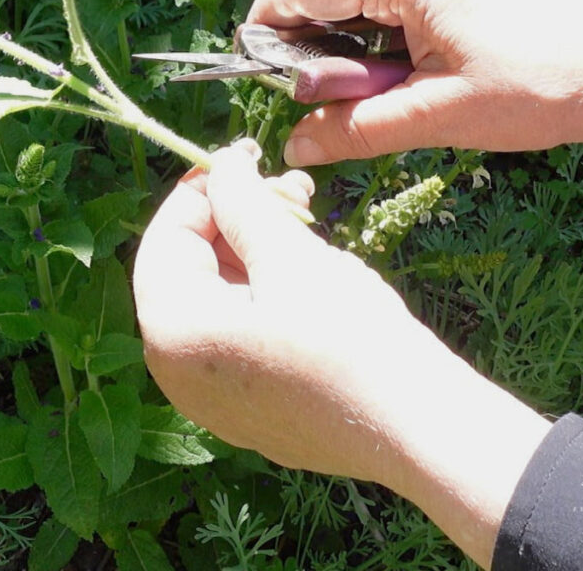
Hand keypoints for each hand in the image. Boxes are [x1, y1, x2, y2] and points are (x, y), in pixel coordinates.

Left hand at [133, 141, 550, 567]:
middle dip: (238, 217)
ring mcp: (212, 398)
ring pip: (220, 297)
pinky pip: (241, 332)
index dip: (207, 187)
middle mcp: (176, 371)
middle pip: (191, 267)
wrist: (415, 428)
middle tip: (289, 186)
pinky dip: (266, 291)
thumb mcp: (287, 252)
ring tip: (307, 216)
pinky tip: (309, 265)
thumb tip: (222, 162)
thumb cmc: (345, 334)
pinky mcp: (251, 409)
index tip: (247, 153)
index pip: (167, 235)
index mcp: (171, 331)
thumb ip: (242, 201)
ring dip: (257, 248)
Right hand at [248, 0, 582, 178]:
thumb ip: (354, 128)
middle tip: (313, 85)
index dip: (267, 25)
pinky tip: (393, 50)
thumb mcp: (435, 117)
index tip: (255, 69)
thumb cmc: (538, 90)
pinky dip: (374, 3)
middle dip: (304, 24)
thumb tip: (294, 147)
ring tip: (360, 74)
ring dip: (340, 15)